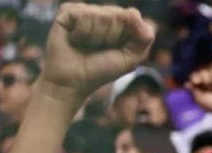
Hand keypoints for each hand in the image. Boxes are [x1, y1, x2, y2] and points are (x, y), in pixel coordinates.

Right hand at [40, 3, 154, 100]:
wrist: (71, 82)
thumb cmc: (100, 71)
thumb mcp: (129, 59)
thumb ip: (144, 38)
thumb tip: (134, 13)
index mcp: (119, 21)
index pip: (131, 16)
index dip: (123, 37)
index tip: (113, 50)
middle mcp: (102, 12)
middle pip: (117, 15)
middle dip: (109, 38)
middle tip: (96, 50)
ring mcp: (84, 10)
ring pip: (100, 16)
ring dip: (94, 38)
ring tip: (84, 46)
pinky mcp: (67, 11)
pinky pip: (83, 15)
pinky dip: (81, 33)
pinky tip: (74, 40)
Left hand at [187, 66, 211, 114]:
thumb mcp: (200, 99)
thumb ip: (193, 91)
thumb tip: (186, 84)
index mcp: (206, 92)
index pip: (198, 81)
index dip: (194, 79)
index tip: (192, 81)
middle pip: (202, 75)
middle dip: (199, 76)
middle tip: (196, 80)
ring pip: (210, 72)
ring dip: (207, 77)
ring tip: (209, 82)